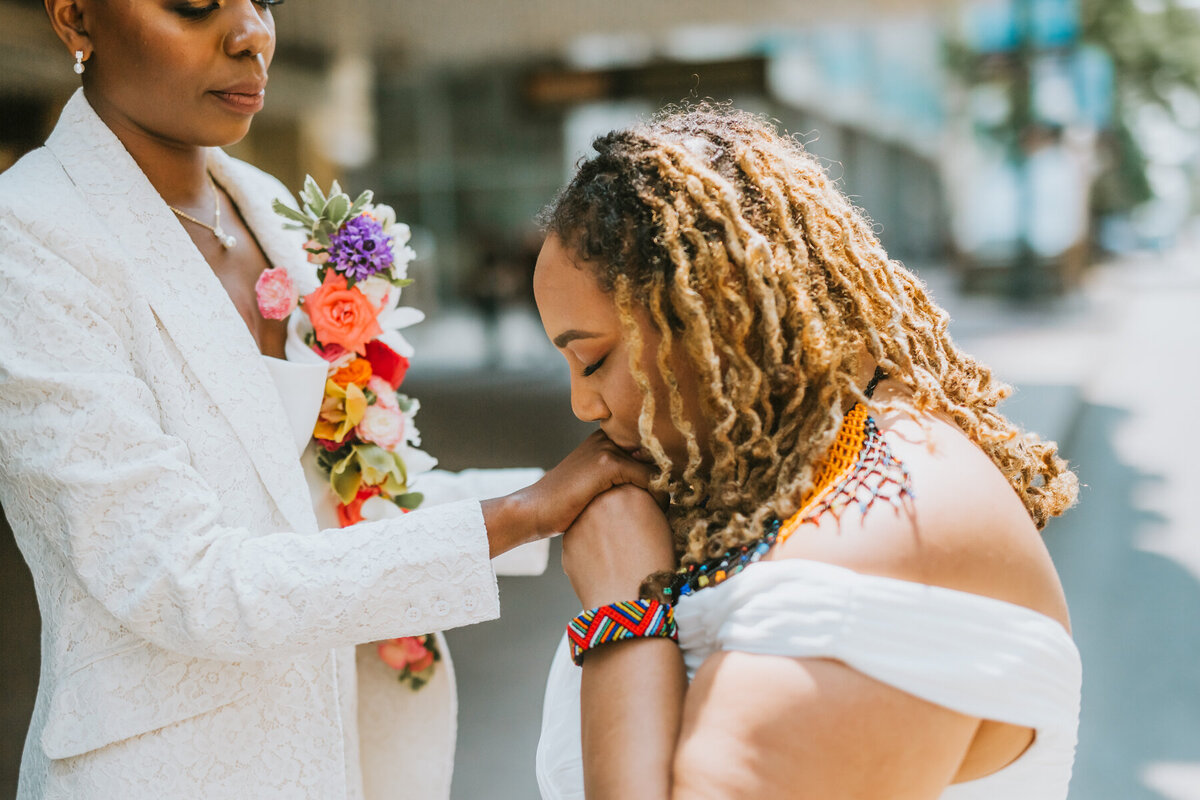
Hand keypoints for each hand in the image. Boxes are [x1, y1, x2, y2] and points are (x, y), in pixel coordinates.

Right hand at [481, 431, 656, 556]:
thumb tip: (653, 486)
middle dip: (669, 475)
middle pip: (657, 452)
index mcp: (604, 437)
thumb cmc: (563, 505)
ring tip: (668, 509)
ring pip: (656, 465)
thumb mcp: (593, 483)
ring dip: (666, 487)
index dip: (664, 467)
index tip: (671, 490)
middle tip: (675, 500)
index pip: (649, 445)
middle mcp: (607, 436)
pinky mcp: (608, 464)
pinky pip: (649, 478)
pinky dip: (659, 496)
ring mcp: (607, 447)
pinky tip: (659, 512)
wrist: (533, 510)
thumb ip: (618, 477)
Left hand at [562, 485, 674, 608]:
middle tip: (628, 531)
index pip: (634, 484)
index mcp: (630, 492)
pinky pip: (582, 536)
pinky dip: (591, 544)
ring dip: (601, 525)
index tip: (645, 514)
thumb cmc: (652, 566)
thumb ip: (649, 505)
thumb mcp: (662, 526)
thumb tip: (643, 501)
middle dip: (617, 509)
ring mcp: (581, 518)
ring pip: (592, 515)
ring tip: (617, 549)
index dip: (640, 500)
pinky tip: (604, 560)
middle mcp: (602, 499)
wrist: (625, 600)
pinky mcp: (568, 539)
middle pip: (609, 497)